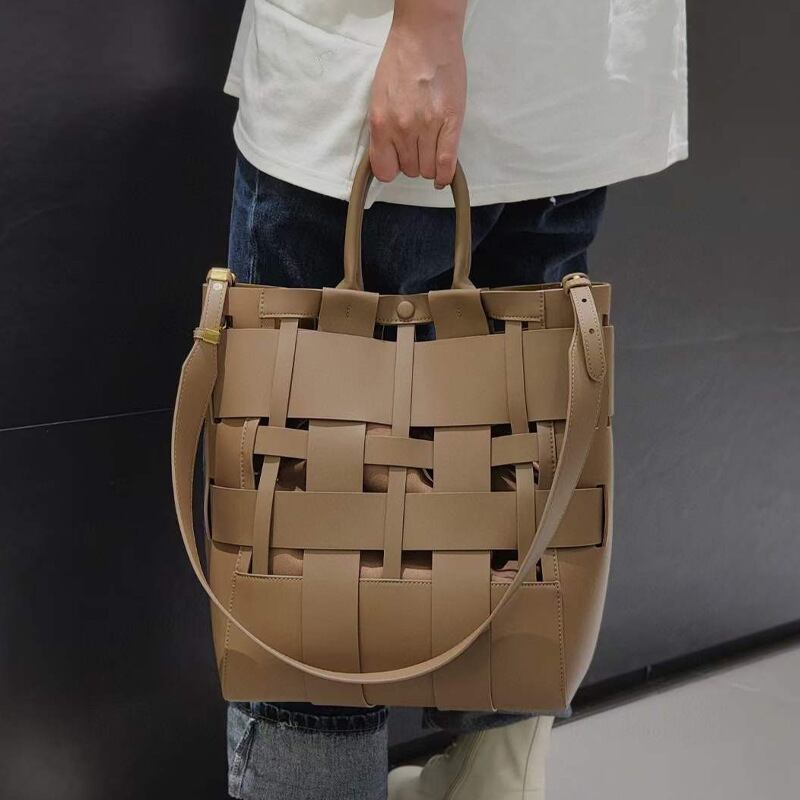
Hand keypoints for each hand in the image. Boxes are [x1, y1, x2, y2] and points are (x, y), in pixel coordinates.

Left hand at [368, 3, 466, 188]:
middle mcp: (403, 128)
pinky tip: (444, 176)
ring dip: (429, 164)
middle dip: (413, 161)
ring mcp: (428, 126)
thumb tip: (388, 153)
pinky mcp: (451, 121)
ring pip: (428, 169)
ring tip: (431, 147)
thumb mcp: (378, 97)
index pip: (385, 170)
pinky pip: (447, 162)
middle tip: (417, 144)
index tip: (397, 160)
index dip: (392, 168)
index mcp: (381, 122)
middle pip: (409, 170)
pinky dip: (446, 175)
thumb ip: (382, 128)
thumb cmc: (401, 61)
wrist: (425, 36)